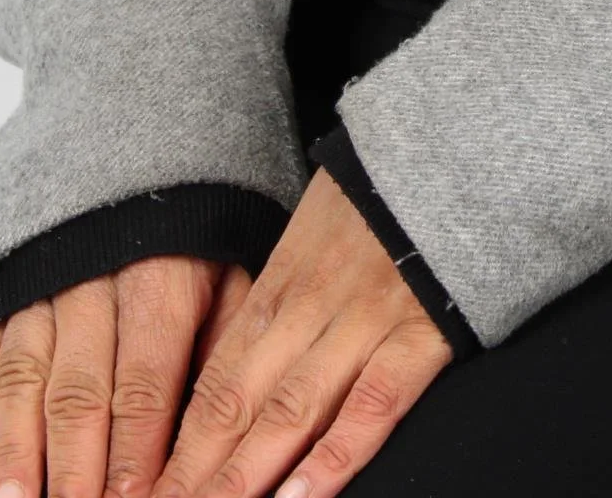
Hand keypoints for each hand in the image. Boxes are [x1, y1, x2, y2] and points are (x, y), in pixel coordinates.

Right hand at [0, 253, 253, 497]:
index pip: (146, 382)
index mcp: (160, 279)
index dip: (137, 450)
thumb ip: (224, 341)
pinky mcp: (3, 282)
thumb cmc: (190, 230)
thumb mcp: (229, 270)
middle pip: (81, 388)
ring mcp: (42, 280)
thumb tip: (222, 421)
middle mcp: (95, 281)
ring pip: (26, 373)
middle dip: (76, 465)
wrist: (135, 144)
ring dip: (19, 446)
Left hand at [151, 166, 453, 497]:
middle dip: (196, 475)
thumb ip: (284, 288)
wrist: (460, 148)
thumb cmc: (387, 190)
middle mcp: (312, 306)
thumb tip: (243, 345)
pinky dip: (335, 456)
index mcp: (283, 281)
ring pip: (292, 412)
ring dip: (245, 478)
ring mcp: (366, 322)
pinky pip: (372, 403)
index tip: (150, 492)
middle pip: (238, 405)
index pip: (215, 378)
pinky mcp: (422, 334)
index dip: (178, 444)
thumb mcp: (318, 223)